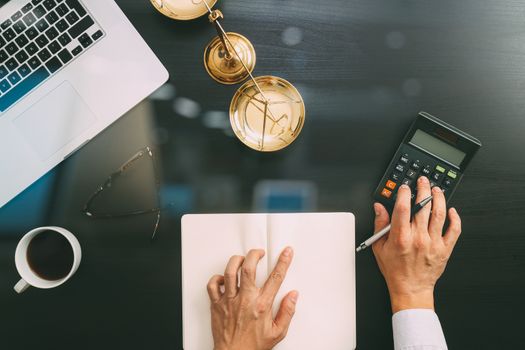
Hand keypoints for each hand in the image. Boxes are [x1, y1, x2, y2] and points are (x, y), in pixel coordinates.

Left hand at [207, 248, 298, 349]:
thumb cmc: (252, 346)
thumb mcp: (278, 332)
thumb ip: (287, 312)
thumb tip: (293, 296)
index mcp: (262, 305)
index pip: (275, 278)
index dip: (283, 262)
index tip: (286, 253)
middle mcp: (245, 299)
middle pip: (249, 267)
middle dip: (255, 254)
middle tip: (259, 253)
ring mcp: (229, 300)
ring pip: (230, 272)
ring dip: (236, 261)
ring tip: (242, 260)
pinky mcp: (217, 304)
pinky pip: (213, 285)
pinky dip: (217, 278)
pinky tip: (224, 278)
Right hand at [372, 176, 461, 312]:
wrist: (410, 289)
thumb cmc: (395, 270)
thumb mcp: (379, 247)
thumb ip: (379, 225)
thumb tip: (379, 208)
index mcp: (400, 237)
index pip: (402, 208)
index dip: (404, 193)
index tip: (404, 187)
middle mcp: (418, 238)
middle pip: (423, 206)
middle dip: (423, 189)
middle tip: (423, 181)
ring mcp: (433, 243)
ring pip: (439, 214)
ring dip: (439, 198)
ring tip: (436, 190)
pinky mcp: (444, 249)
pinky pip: (454, 230)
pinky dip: (455, 218)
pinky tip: (451, 210)